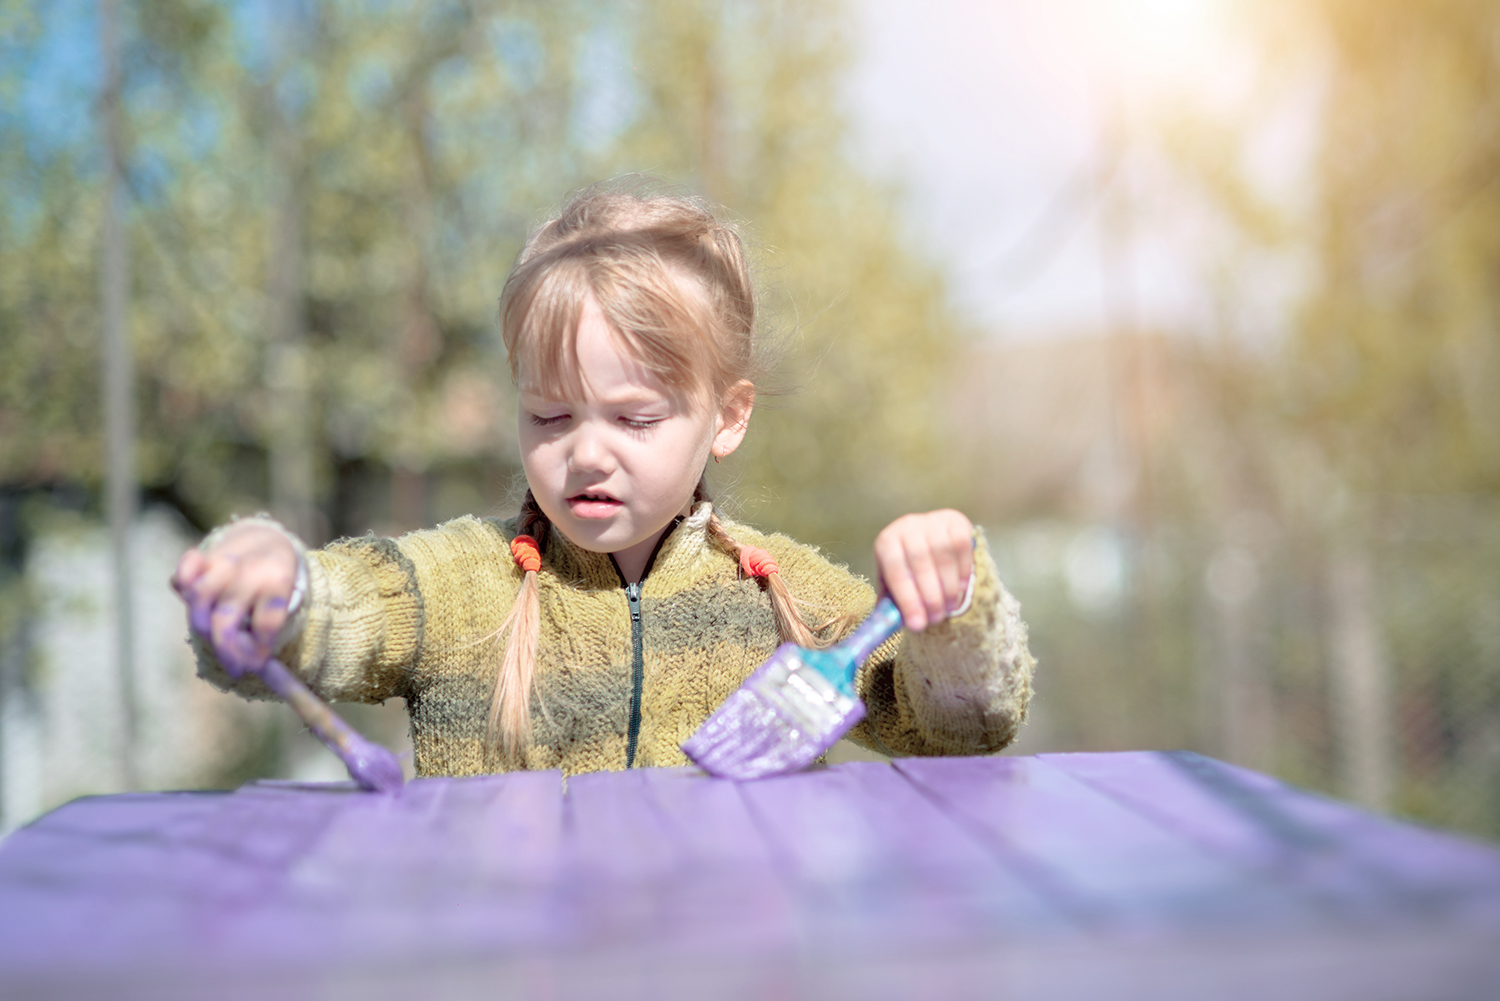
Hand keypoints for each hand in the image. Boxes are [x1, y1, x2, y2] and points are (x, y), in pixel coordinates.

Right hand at [170, 523, 298, 675]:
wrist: (264, 540)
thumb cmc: (272, 585)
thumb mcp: (283, 604)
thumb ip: (267, 632)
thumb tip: (260, 668)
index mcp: (279, 580)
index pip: (267, 622)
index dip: (258, 650)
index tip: (255, 666)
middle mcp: (251, 568)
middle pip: (226, 618)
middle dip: (227, 650)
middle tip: (236, 669)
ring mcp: (225, 559)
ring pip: (199, 597)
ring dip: (202, 625)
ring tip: (216, 638)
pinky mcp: (203, 555)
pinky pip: (185, 570)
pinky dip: (183, 584)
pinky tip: (191, 599)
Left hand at [873, 509, 974, 631]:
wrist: (928, 538)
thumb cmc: (907, 568)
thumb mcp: (894, 583)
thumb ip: (891, 603)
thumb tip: (886, 627)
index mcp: (886, 541)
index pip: (895, 570)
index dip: (907, 600)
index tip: (917, 626)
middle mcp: (907, 525)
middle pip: (920, 563)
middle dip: (930, 597)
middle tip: (936, 620)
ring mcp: (932, 520)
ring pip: (943, 556)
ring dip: (948, 588)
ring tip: (948, 609)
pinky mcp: (956, 520)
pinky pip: (962, 547)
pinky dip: (962, 571)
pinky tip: (959, 588)